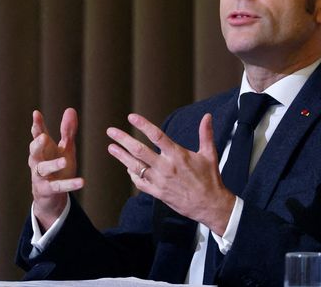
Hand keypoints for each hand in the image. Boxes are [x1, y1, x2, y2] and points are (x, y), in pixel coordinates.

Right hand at [29, 107, 83, 230]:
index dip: (37, 125)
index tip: (36, 114)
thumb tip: (70, 109)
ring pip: (43, 169)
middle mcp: (38, 161)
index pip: (38, 134)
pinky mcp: (47, 190)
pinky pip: (58, 186)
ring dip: (53, 165)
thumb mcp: (65, 148)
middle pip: (34, 151)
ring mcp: (41, 176)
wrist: (51, 196)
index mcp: (43, 149)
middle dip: (38, 144)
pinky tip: (81, 182)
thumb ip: (67, 131)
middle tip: (43, 137)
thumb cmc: (57, 168)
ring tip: (64, 161)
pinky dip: (70, 184)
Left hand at [106, 113, 235, 234]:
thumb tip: (207, 116)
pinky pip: (140, 182)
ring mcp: (160, 181)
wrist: (210, 205)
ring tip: (111, 147)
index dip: (143, 125)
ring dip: (122, 156)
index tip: (131, 117)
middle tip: (111, 131)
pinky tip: (127, 168)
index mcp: (178, 155)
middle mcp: (166, 167)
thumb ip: (206, 134)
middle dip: (123, 139)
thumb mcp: (209, 154)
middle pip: (139, 151)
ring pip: (136, 167)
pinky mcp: (158, 193)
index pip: (157, 136)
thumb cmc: (210, 179)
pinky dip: (132, 174)